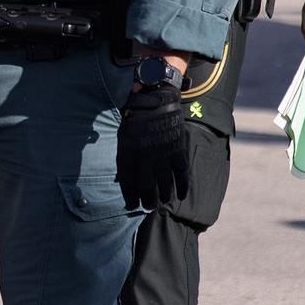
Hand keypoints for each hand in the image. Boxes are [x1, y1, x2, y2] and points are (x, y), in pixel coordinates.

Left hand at [117, 84, 189, 210]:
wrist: (155, 97)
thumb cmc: (135, 116)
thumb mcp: (123, 136)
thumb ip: (125, 156)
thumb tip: (125, 178)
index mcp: (128, 153)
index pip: (128, 183)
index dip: (130, 197)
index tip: (130, 206)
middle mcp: (145, 157)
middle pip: (147, 188)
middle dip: (147, 201)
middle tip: (148, 207)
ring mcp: (163, 154)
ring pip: (164, 184)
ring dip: (163, 197)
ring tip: (161, 203)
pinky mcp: (177, 149)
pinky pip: (181, 174)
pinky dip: (182, 187)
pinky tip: (180, 196)